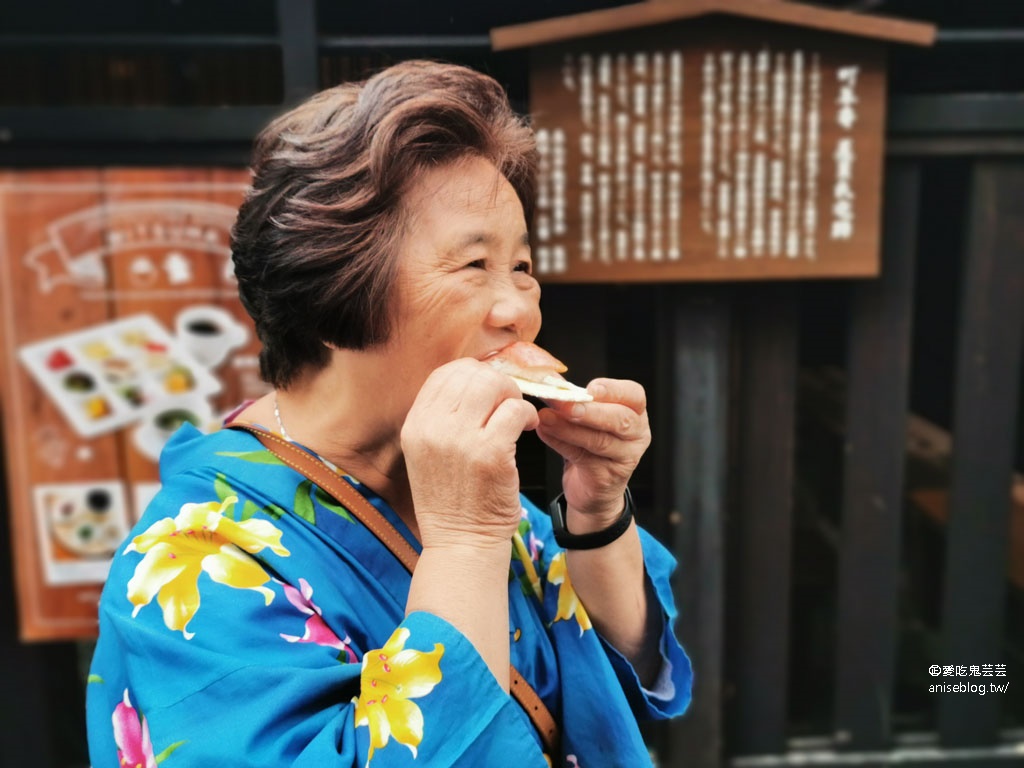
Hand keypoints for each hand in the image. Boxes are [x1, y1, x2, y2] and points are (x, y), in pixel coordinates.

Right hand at [401, 358, 538, 548]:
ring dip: (513, 396)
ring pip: (494, 386)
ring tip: (517, 416)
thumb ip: (442, 418)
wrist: (461, 543)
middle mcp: (433, 428)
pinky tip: (527, 428)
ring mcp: (461, 440)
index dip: (472, 374)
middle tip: (508, 402)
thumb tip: (473, 381)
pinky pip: (515, 411)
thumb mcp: (429, 453)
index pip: (443, 374)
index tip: (488, 389)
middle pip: (471, 375)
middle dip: (497, 383)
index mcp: (415, 425)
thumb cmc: (451, 501)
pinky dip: (527, 414)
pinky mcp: (491, 453)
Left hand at [535, 378, 649, 527]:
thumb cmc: (591, 445)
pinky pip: (583, 457)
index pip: (634, 395)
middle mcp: (636, 434)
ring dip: (569, 428)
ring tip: (546, 418)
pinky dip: (560, 443)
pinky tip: (544, 432)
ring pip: (600, 440)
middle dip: (590, 411)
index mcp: (635, 413)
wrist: (592, 488)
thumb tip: (552, 383)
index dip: (613, 390)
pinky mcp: (606, 476)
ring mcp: (625, 458)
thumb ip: (577, 401)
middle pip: (620, 419)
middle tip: (564, 405)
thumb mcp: (590, 419)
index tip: (590, 389)